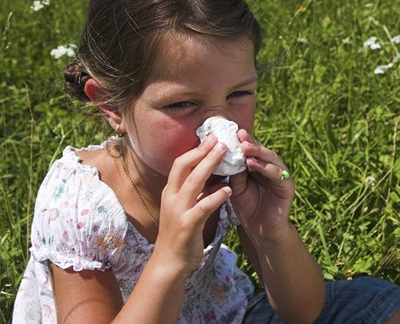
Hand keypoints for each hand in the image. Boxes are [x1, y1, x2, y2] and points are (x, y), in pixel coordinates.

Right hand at [153, 134, 231, 276]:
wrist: (170, 262)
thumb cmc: (181, 234)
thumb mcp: (187, 208)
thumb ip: (198, 192)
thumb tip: (216, 176)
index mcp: (171, 192)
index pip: (180, 163)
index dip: (195, 149)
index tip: (210, 137)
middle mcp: (172, 197)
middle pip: (184, 166)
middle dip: (201, 151)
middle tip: (219, 138)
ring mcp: (178, 211)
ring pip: (193, 182)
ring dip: (209, 165)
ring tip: (224, 153)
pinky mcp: (187, 225)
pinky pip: (203, 207)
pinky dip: (216, 197)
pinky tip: (229, 190)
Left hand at [229, 129, 294, 242]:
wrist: (261, 232)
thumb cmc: (248, 208)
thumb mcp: (236, 187)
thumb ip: (235, 172)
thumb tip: (226, 153)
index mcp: (259, 166)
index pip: (251, 150)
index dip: (241, 141)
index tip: (229, 132)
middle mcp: (271, 168)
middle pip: (261, 151)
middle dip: (250, 142)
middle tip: (239, 134)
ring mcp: (280, 176)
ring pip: (271, 159)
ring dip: (257, 152)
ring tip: (244, 147)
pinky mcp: (287, 186)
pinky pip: (276, 173)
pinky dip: (264, 167)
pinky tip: (252, 163)